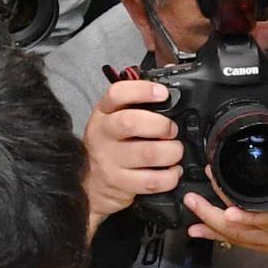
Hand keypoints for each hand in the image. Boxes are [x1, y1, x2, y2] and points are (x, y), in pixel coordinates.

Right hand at [83, 72, 186, 220]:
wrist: (92, 183)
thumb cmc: (112, 145)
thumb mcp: (116, 119)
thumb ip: (138, 104)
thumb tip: (168, 83)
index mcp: (104, 113)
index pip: (116, 94)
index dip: (142, 90)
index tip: (162, 93)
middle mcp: (103, 134)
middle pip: (131, 122)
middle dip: (161, 125)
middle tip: (172, 130)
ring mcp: (110, 160)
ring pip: (148, 153)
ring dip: (171, 152)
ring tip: (175, 152)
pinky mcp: (120, 183)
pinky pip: (152, 181)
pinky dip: (170, 176)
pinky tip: (172, 171)